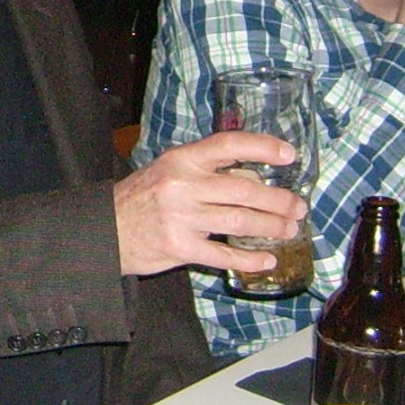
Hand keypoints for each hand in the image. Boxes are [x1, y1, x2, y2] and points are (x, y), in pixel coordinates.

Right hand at [112, 131, 308, 277]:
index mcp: (182, 159)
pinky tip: (267, 260)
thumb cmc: (143, 197)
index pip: (229, 145)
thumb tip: (254, 176)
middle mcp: (183, 184)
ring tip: (289, 230)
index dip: (263, 147)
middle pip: (244, 190)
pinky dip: (250, 259)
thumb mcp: (170, 170)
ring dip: (271, 227)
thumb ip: (205, 170)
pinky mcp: (180, 247)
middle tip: (298, 207)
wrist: (106, 229)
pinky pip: (224, 254)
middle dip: (279, 200)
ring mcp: (182, 217)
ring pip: (240, 221)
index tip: (290, 155)